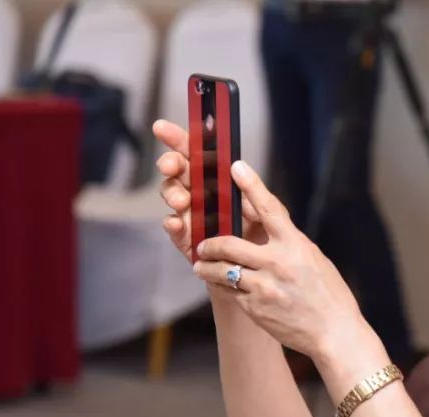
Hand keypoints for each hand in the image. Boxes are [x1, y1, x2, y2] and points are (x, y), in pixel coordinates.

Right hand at [151, 118, 268, 264]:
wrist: (261, 275)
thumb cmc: (264, 240)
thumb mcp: (265, 212)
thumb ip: (252, 191)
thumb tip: (237, 165)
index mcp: (218, 182)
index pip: (195, 154)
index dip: (178, 139)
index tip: (162, 129)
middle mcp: (201, 195)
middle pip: (178, 172)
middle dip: (170, 164)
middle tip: (171, 166)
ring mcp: (192, 217)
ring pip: (172, 197)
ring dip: (172, 194)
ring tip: (181, 200)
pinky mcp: (189, 242)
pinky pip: (175, 230)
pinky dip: (172, 225)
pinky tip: (176, 223)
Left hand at [190, 159, 382, 367]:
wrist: (335, 333)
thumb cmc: (329, 295)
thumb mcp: (314, 260)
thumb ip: (289, 243)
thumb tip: (269, 226)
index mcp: (296, 246)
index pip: (269, 208)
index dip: (251, 186)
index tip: (236, 167)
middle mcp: (277, 263)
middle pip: (229, 243)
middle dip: (210, 242)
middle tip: (204, 244)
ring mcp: (264, 287)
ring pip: (221, 270)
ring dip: (207, 266)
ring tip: (201, 266)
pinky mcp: (254, 308)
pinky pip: (228, 292)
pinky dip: (221, 286)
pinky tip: (220, 285)